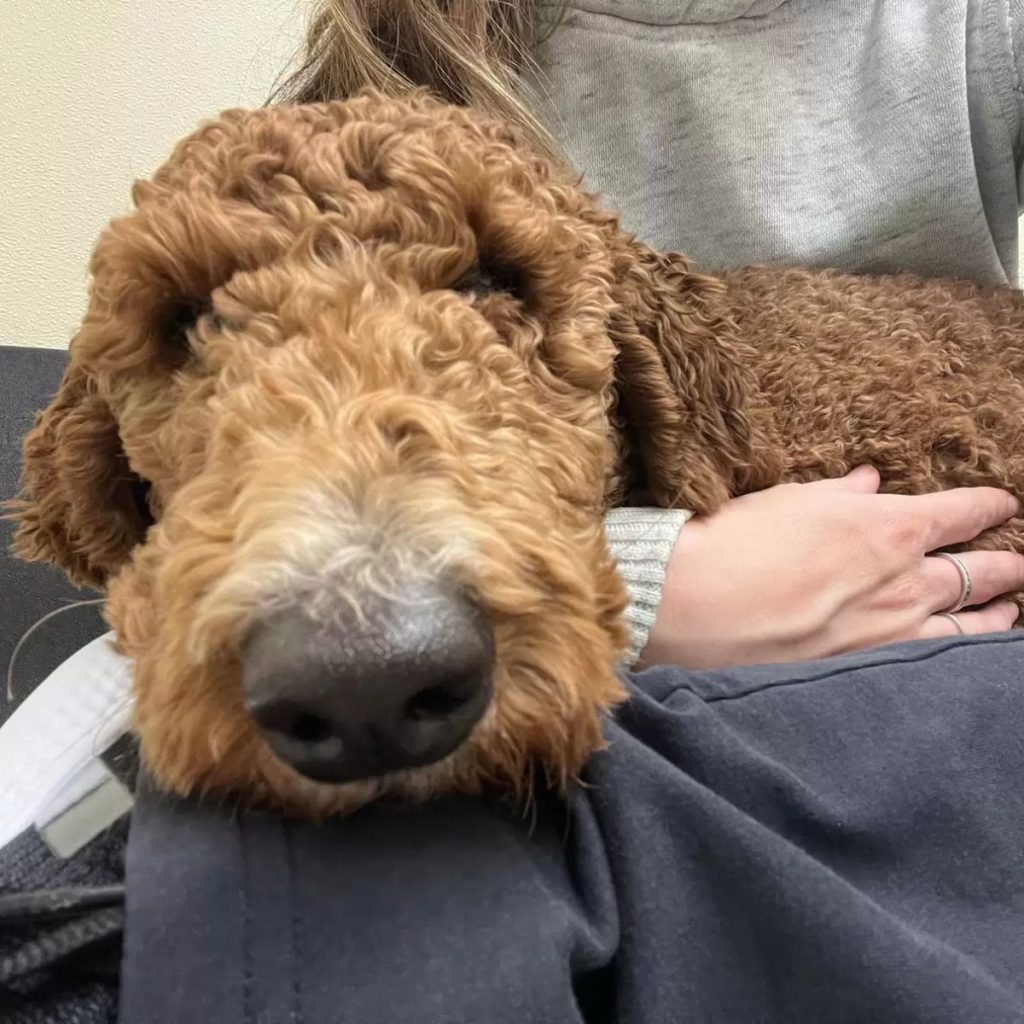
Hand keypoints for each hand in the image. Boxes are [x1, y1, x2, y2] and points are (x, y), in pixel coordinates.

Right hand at [641, 466, 1023, 669]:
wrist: (698, 605)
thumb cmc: (738, 542)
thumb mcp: (789, 500)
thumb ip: (840, 494)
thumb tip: (868, 482)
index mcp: (890, 526)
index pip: (962, 512)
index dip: (989, 506)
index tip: (1002, 504)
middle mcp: (907, 580)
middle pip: (983, 570)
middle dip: (1006, 563)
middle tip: (1018, 562)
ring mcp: (895, 631)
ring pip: (974, 623)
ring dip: (999, 612)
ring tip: (1010, 609)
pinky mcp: (871, 669)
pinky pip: (939, 659)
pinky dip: (963, 650)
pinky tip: (965, 650)